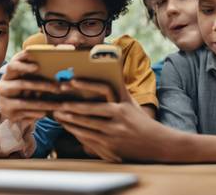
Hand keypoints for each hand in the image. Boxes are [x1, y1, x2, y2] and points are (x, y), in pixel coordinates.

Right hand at [0, 51, 60, 123]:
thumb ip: (35, 75)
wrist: (9, 110)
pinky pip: (26, 113)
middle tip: (56, 88)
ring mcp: (4, 101)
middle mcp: (3, 86)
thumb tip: (56, 72)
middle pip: (20, 84)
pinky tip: (47, 113)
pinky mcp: (9, 114)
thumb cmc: (23, 90)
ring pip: (25, 102)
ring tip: (59, 105)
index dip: (24, 65)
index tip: (37, 66)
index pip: (13, 65)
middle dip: (40, 86)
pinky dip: (37, 113)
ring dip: (44, 104)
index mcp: (8, 74)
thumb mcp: (26, 80)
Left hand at [53, 79, 172, 161]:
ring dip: (70, 122)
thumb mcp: (131, 103)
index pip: (102, 90)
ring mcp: (114, 135)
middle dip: (70, 108)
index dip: (86, 85)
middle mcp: (119, 119)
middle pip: (89, 111)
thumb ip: (119, 88)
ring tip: (58, 116)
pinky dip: (77, 133)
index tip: (72, 80)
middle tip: (57, 104)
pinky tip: (70, 129)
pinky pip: (89, 139)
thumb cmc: (141, 121)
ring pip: (86, 127)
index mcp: (123, 105)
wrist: (157, 145)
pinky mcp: (110, 148)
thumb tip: (110, 68)